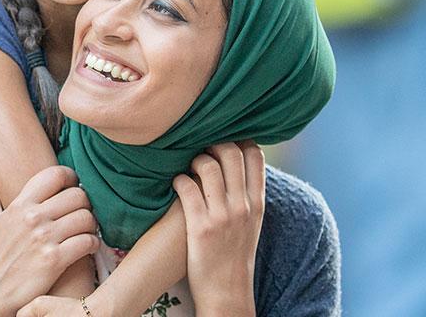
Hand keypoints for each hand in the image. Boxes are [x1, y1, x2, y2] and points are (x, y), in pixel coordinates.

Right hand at [0, 162, 99, 316]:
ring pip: (86, 217)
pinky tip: (88, 246)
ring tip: (87, 228)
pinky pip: (87, 242)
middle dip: (84, 202)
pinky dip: (92, 243)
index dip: (70, 176)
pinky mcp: (55, 260)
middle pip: (77, 194)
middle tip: (82, 210)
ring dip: (91, 223)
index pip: (55, 175)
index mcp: (20, 204)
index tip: (73, 184)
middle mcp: (33, 217)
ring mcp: (45, 239)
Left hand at [173, 141, 264, 316]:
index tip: (226, 141)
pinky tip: (176, 183)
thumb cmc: (235, 252)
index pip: (255, 156)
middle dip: (214, 143)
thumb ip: (248, 192)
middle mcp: (242, 206)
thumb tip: (239, 161)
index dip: (240, 140)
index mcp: (257, 203)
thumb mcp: (252, 222)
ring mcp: (222, 216)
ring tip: (189, 166)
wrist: (227, 293)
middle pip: (231, 152)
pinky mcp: (200, 227)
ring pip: (207, 165)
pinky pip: (186, 186)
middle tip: (203, 149)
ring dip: (194, 159)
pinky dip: (178, 179)